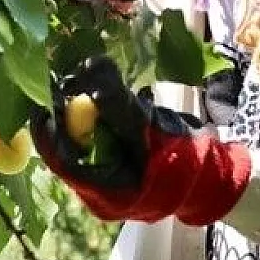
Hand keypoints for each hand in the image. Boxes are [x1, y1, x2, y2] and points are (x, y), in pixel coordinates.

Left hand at [30, 56, 250, 225]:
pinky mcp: (119, 166)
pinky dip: (104, 117)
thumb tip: (90, 69)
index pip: (60, 157)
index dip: (49, 125)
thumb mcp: (150, 127)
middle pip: (69, 146)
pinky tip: (114, 98)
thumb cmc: (185, 159)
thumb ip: (119, 102)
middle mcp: (98, 189)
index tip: (45, 93)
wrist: (214, 177)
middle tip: (70, 79)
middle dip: (69, 111)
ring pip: (85, 141)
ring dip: (87, 111)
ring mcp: (109, 178)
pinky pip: (100, 139)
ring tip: (91, 82)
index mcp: (102, 190)